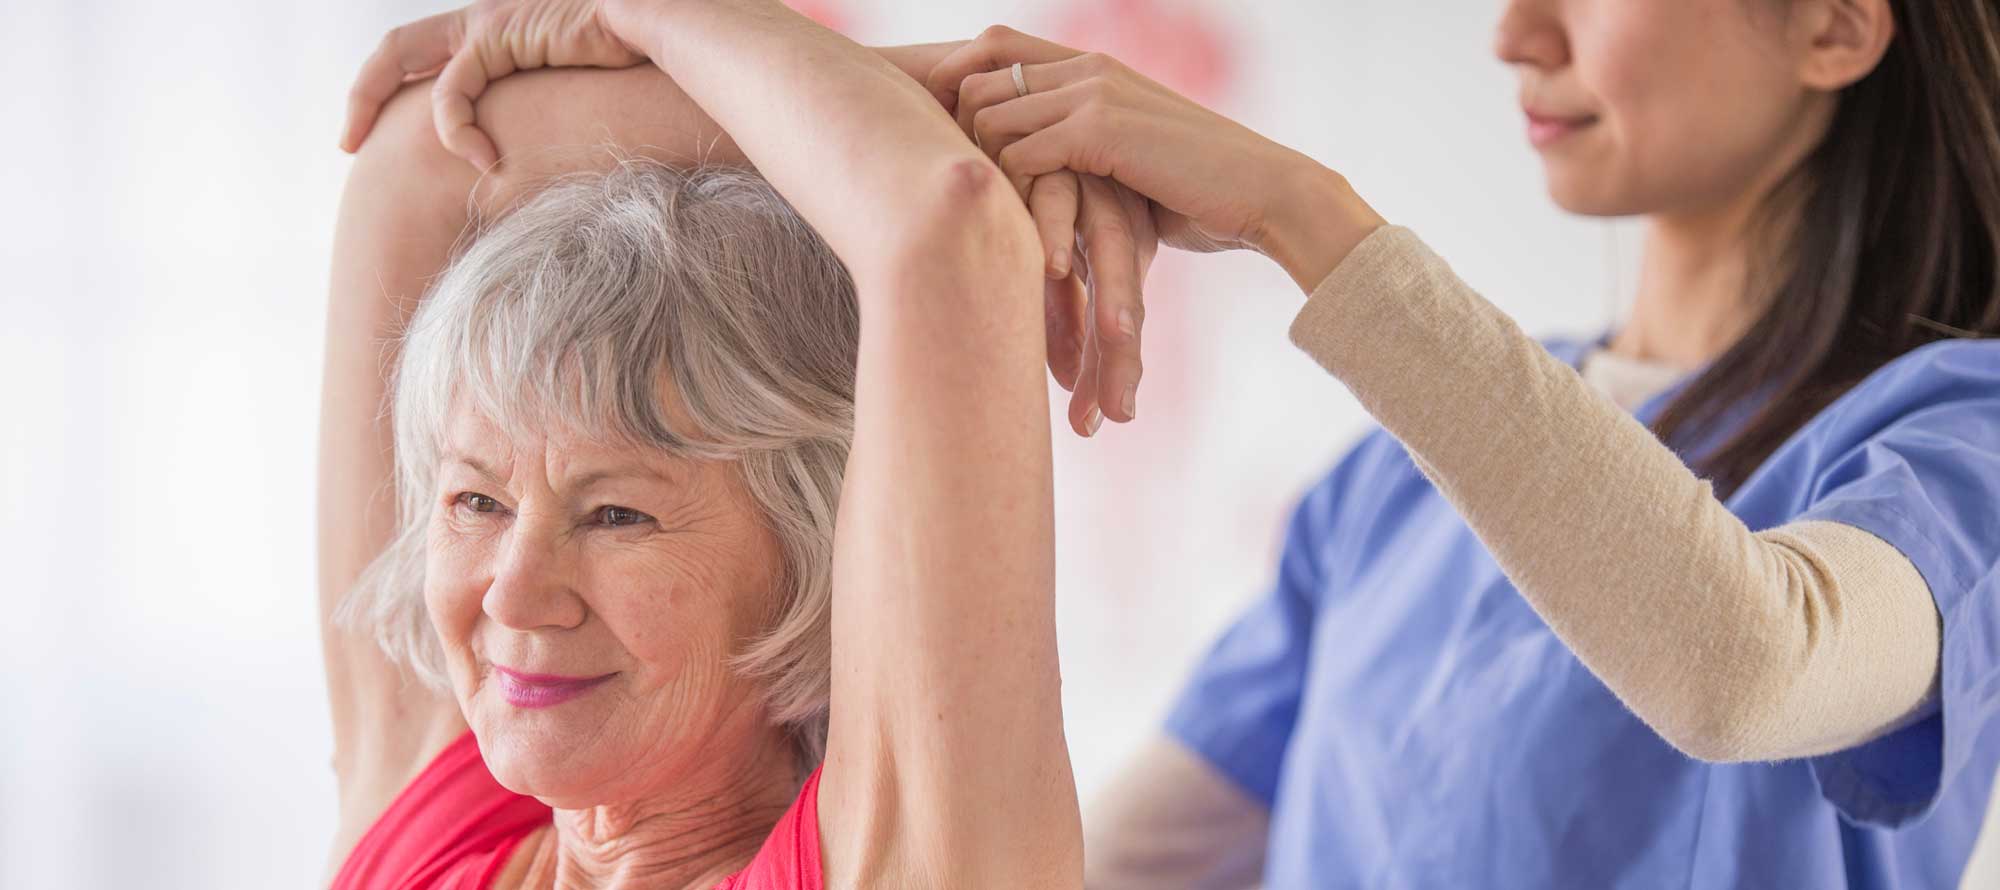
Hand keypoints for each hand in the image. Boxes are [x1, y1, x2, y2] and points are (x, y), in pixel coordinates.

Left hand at [338, 0, 652, 168]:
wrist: (657, 35)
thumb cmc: (627, 75)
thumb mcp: (566, 102)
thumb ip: (534, 123)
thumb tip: (521, 176)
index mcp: (491, 33)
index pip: (420, 58)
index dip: (389, 94)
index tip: (375, 140)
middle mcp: (479, 21)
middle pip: (394, 49)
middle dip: (361, 97)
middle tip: (347, 146)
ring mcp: (485, 21)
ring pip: (401, 59)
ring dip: (384, 112)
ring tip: (391, 161)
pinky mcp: (498, 35)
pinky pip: (454, 91)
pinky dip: (458, 131)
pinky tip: (484, 162)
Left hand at [930, 27, 1385, 423]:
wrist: (1265, 192)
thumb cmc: (1202, 192)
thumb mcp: (1130, 162)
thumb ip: (1082, 153)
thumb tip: (1034, 186)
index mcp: (1092, 65)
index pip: (994, 46)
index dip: (953, 81)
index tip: (931, 132)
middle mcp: (1087, 66)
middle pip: (977, 73)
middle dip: (950, 125)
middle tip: (944, 179)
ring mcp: (1093, 93)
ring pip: (991, 115)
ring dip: (980, 166)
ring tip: (981, 212)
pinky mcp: (1102, 129)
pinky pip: (1023, 153)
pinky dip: (1012, 192)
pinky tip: (1015, 226)